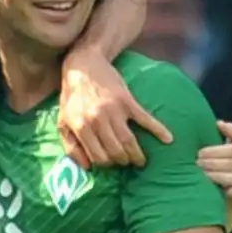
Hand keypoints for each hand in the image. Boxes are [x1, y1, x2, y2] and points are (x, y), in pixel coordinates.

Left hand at [59, 56, 173, 168]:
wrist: (83, 65)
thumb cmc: (72, 96)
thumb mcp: (63, 121)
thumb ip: (71, 146)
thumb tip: (86, 168)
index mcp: (81, 126)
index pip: (99, 157)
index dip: (106, 164)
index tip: (111, 164)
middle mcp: (98, 120)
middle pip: (116, 151)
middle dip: (123, 161)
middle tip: (127, 163)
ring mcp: (114, 110)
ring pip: (129, 141)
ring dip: (137, 155)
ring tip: (140, 161)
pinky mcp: (128, 101)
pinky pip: (145, 119)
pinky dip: (158, 130)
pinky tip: (168, 139)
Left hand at [197, 120, 231, 216]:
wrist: (224, 203)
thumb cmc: (218, 174)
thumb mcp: (219, 156)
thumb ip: (219, 140)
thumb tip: (218, 123)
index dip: (230, 130)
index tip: (215, 128)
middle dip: (215, 156)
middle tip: (198, 159)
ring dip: (218, 174)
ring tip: (203, 173)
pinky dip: (230, 189)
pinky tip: (217, 189)